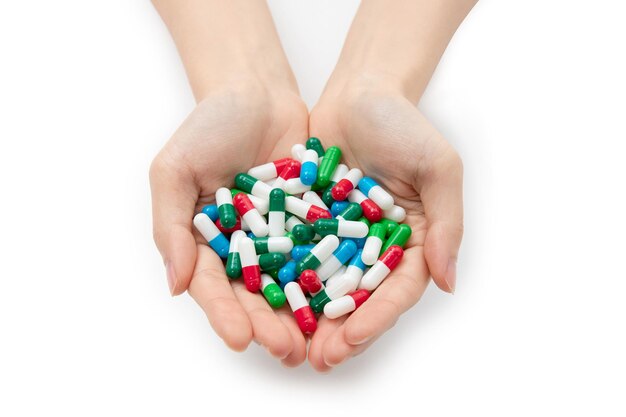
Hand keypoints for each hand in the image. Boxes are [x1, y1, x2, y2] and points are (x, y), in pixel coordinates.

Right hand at [149, 84, 309, 365]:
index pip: (212, 286)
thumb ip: (170, 226)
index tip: (240, 338)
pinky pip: (323, 250)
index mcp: (206, 242)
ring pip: (292, 280)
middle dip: (269, 323)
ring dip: (303, 311)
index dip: (225, 314)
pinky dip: (334, 272)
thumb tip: (174, 285)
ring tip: (317, 339)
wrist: (255, 92)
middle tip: (287, 350)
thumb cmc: (207, 127)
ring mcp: (281, 236)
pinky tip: (347, 296)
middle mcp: (244, 246)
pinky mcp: (313, 221)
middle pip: (255, 293)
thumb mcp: (174, 170)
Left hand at [307, 80, 463, 370]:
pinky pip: (296, 253)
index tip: (354, 338)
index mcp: (411, 239)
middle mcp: (375, 245)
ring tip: (290, 344)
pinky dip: (285, 277)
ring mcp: (341, 236)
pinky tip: (267, 300)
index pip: (398, 288)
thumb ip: (446, 223)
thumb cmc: (404, 125)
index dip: (379, 315)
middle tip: (319, 359)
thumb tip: (448, 282)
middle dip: (341, 329)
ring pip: (325, 284)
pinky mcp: (309, 222)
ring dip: (310, 316)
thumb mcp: (438, 168)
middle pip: (360, 295)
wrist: (360, 92)